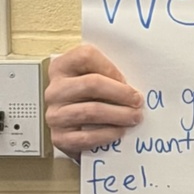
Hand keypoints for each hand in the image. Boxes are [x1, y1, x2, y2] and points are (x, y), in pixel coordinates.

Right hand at [44, 44, 142, 160]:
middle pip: (91, 84)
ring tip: (135, 117)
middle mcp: (55, 90)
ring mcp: (55, 115)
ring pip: (91, 111)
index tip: (126, 81)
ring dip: (119, 115)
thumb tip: (134, 87)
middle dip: (121, 93)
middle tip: (138, 102)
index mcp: (62, 69)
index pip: (85, 56)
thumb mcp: (95, 81)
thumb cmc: (90, 101)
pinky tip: (120, 132)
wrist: (72, 131)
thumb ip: (108, 76)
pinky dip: (108, 134)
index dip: (110, 68)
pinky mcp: (60, 138)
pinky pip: (87, 137)